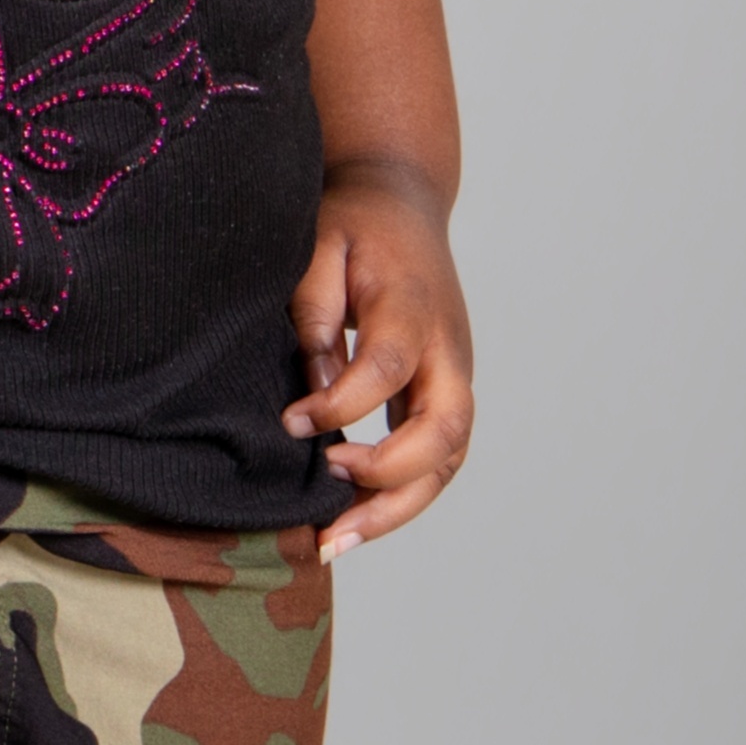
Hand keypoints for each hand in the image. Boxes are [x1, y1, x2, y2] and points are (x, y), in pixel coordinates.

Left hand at [283, 162, 475, 555]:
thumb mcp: (319, 246)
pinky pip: (437, 459)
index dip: (341, 405)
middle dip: (389, 479)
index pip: (388, 367)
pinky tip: (353, 521)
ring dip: (397, 507)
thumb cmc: (354, 224)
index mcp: (413, 304)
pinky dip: (401, 498)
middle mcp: (448, 349)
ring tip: (335, 540)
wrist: (402, 204)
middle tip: (327, 499)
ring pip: (448, 460)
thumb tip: (314, 389)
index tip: (291, 423)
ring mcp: (454, 376)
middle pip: (444, 430)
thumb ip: (315, 313)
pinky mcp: (444, 394)